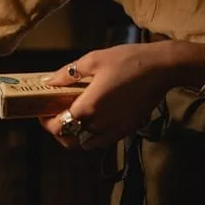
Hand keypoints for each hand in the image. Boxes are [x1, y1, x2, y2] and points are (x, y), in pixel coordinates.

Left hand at [39, 43, 180, 149]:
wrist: (162, 68)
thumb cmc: (128, 60)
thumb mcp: (93, 60)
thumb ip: (68, 73)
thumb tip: (48, 81)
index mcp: (89, 107)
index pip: (59, 126)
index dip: (46, 122)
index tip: (42, 112)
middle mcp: (101, 124)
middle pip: (70, 141)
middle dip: (58, 133)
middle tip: (55, 117)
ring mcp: (116, 129)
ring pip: (87, 145)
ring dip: (76, 137)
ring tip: (73, 119)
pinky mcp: (128, 129)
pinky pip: (104, 141)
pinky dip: (93, 136)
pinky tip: (94, 119)